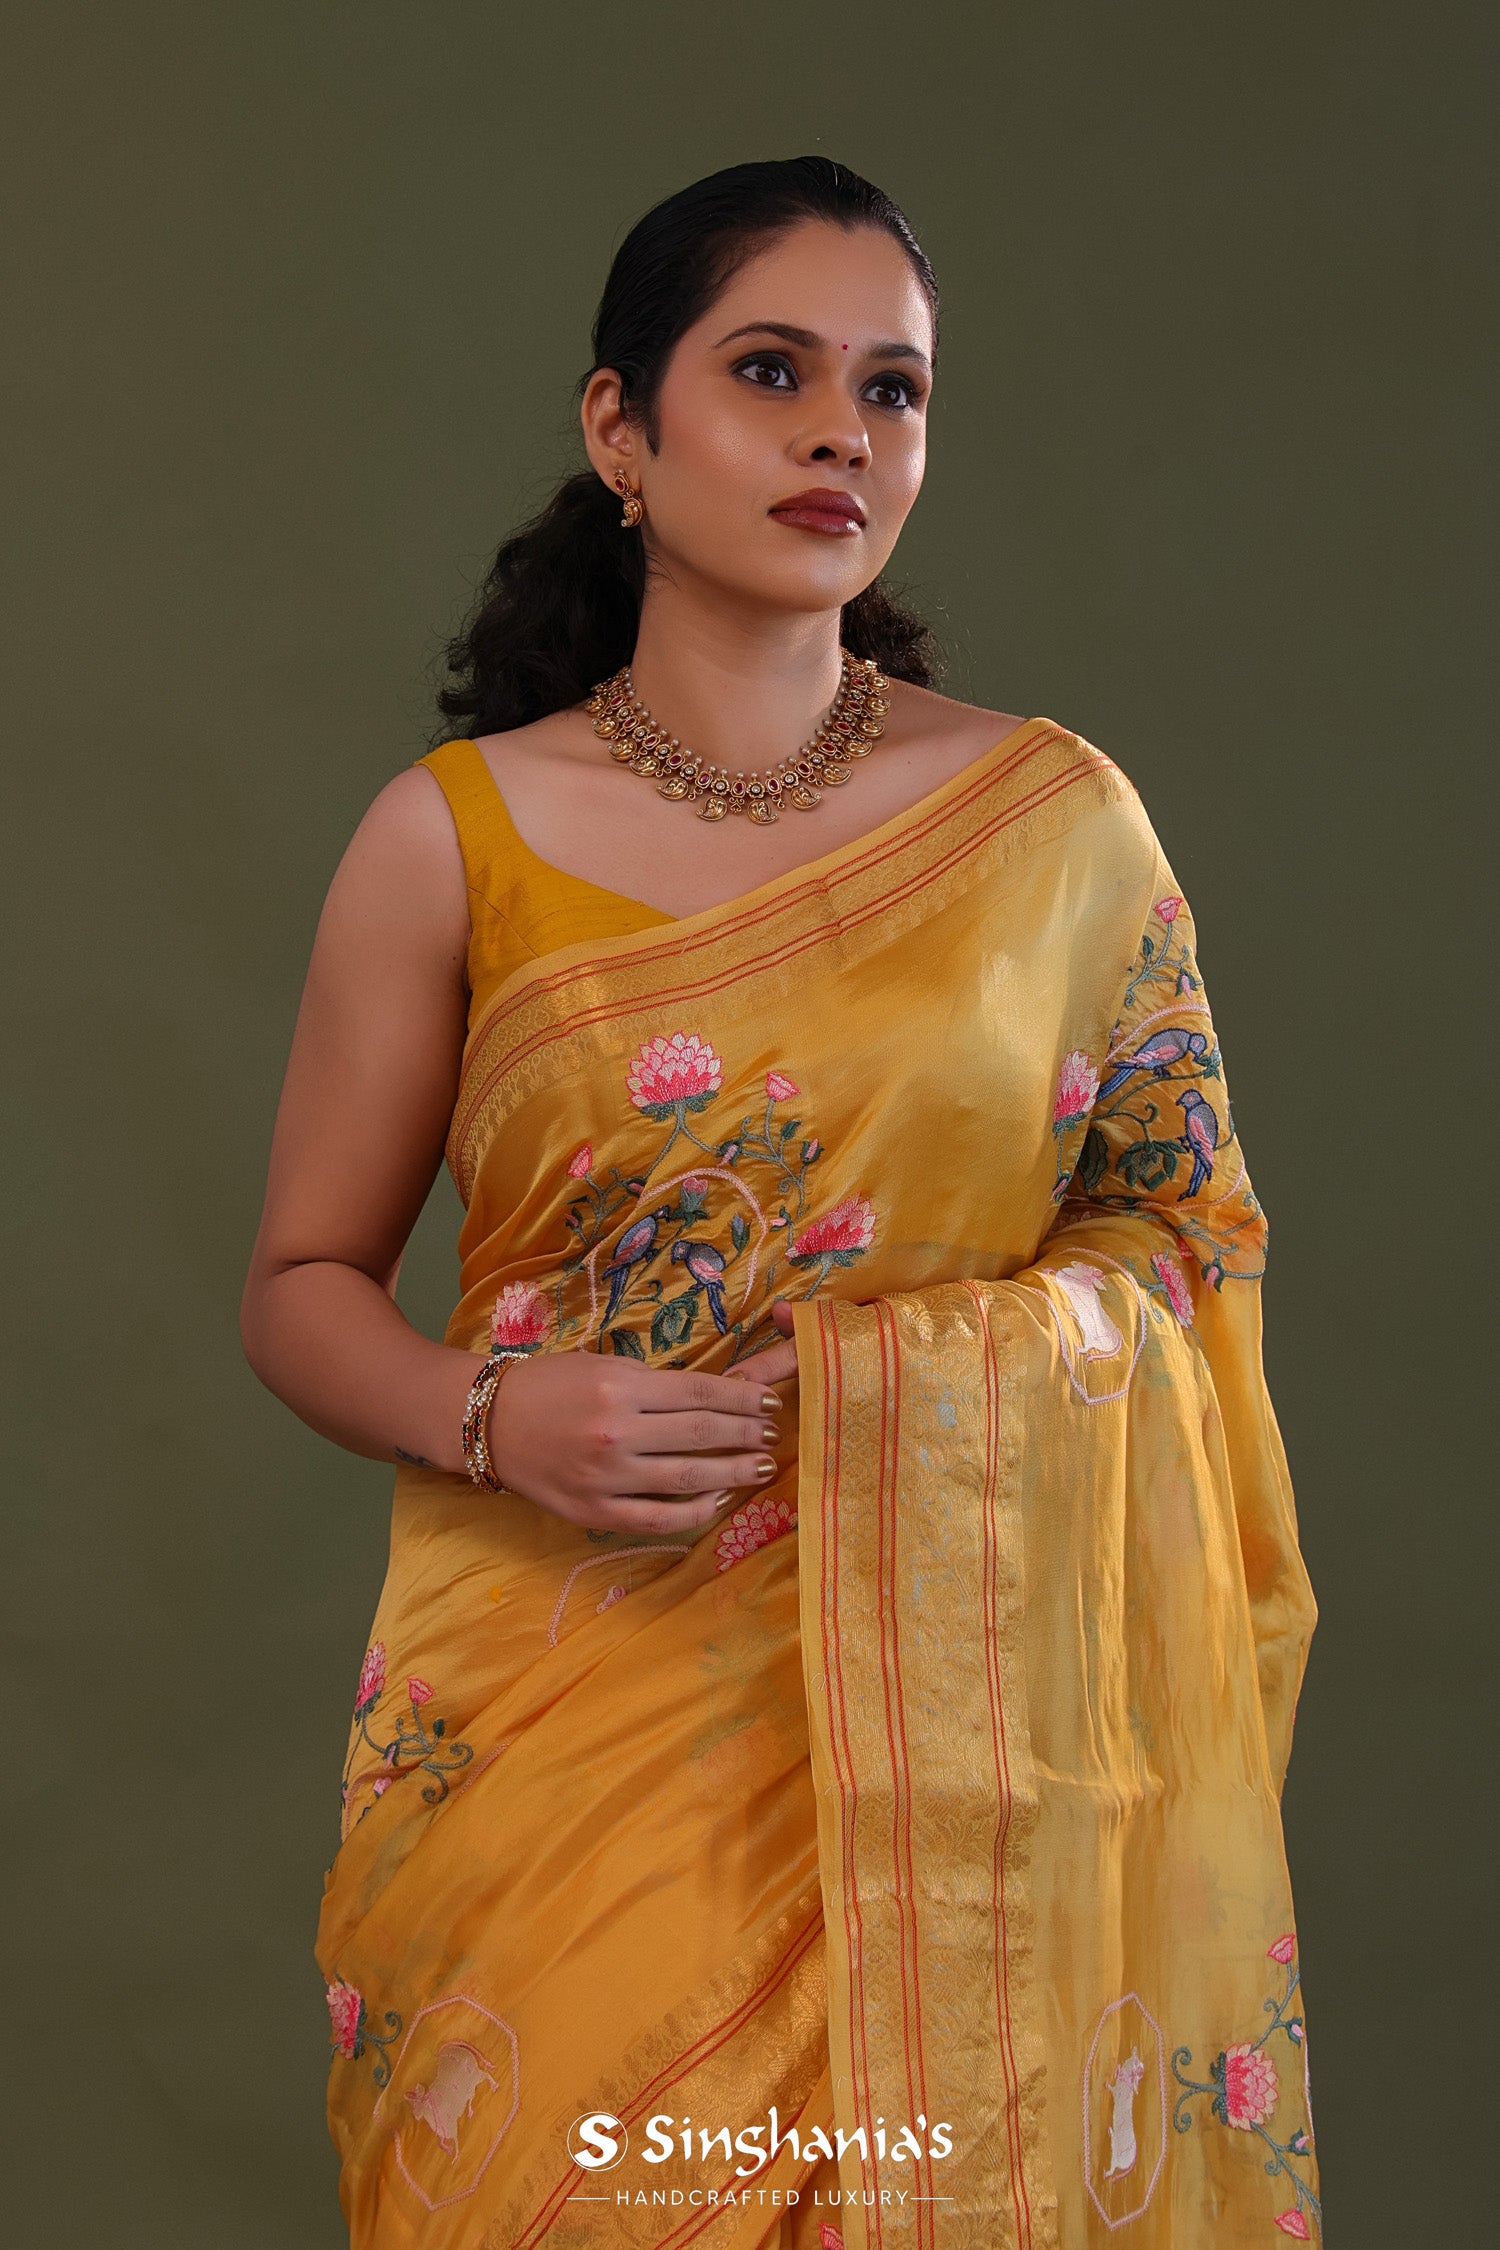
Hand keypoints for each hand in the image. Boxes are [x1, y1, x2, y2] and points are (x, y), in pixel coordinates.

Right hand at [487, 1299, 800, 1535]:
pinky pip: (658, 1518)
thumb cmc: (549, 1385)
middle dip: (747, 1434)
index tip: (771, 1403)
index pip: (701, 1393)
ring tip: (759, 1467)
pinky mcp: (595, 1512)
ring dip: (733, 1472)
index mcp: (621, 1386)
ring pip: (689, 1478)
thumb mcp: (601, 1365)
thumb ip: (653, 1383)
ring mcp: (607, 1476)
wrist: (488, 1422)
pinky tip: (716, 1499)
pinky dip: (695, 1511)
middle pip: (703, 1434)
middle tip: (774, 1435)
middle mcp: (617, 1431)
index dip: (744, 1400)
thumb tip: (712, 1397)